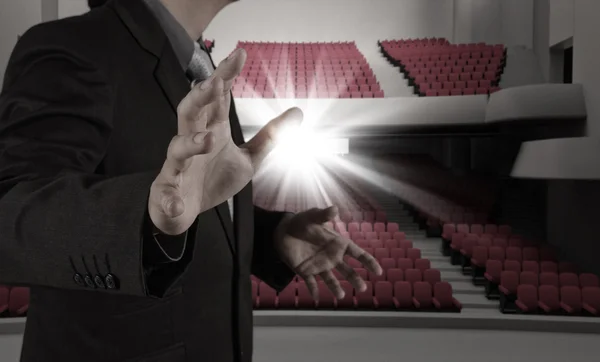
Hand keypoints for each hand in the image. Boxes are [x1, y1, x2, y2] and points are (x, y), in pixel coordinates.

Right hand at [149, 48, 302, 234]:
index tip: (240, 54)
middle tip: (214, 83)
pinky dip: (170, 199)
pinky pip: (167, 193)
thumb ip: (270, 137)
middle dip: (201, 97)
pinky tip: (175, 203)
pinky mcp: (168, 190)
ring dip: (191, 142)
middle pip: (192, 112)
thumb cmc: (213, 179)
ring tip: (210, 139)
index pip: (218, 98)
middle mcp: (193, 141)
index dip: (225, 75)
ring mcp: (178, 165)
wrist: (183, 211)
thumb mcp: (248, 159)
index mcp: (212, 130)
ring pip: (178, 147)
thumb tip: (298, 111)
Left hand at [274, 207, 382, 298]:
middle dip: (355, 279)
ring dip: (336, 288)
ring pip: (331, 280)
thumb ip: (322, 215)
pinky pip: (311, 283)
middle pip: (347, 270)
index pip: (357, 253)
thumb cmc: (302, 222)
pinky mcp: (306, 272)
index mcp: (338, 244)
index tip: (378, 271)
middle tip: (362, 288)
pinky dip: (313, 290)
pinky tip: (315, 297)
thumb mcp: (312, 217)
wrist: (283, 231)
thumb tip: (334, 208)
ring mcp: (320, 266)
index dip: (368, 262)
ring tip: (341, 296)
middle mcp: (332, 257)